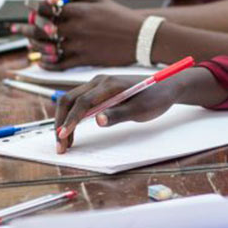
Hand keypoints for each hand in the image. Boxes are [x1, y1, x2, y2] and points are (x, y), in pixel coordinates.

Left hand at [12, 0, 144, 69]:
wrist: (139, 37)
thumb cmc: (117, 15)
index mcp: (78, 11)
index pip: (47, 8)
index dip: (34, 6)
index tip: (28, 5)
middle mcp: (76, 28)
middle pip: (42, 29)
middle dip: (26, 29)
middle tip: (17, 28)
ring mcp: (79, 45)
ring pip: (48, 47)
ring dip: (33, 46)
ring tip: (27, 44)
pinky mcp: (84, 60)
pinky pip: (59, 64)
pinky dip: (47, 63)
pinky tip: (41, 61)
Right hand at [53, 73, 177, 152]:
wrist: (167, 86)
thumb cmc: (156, 97)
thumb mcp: (141, 110)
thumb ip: (119, 115)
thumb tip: (98, 120)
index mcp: (109, 84)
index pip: (83, 101)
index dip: (71, 119)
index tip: (63, 135)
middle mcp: (99, 81)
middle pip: (69, 100)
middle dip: (61, 123)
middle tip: (60, 146)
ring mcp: (98, 86)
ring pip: (71, 102)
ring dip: (64, 121)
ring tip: (63, 144)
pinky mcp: (99, 92)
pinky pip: (79, 104)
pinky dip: (72, 118)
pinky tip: (71, 133)